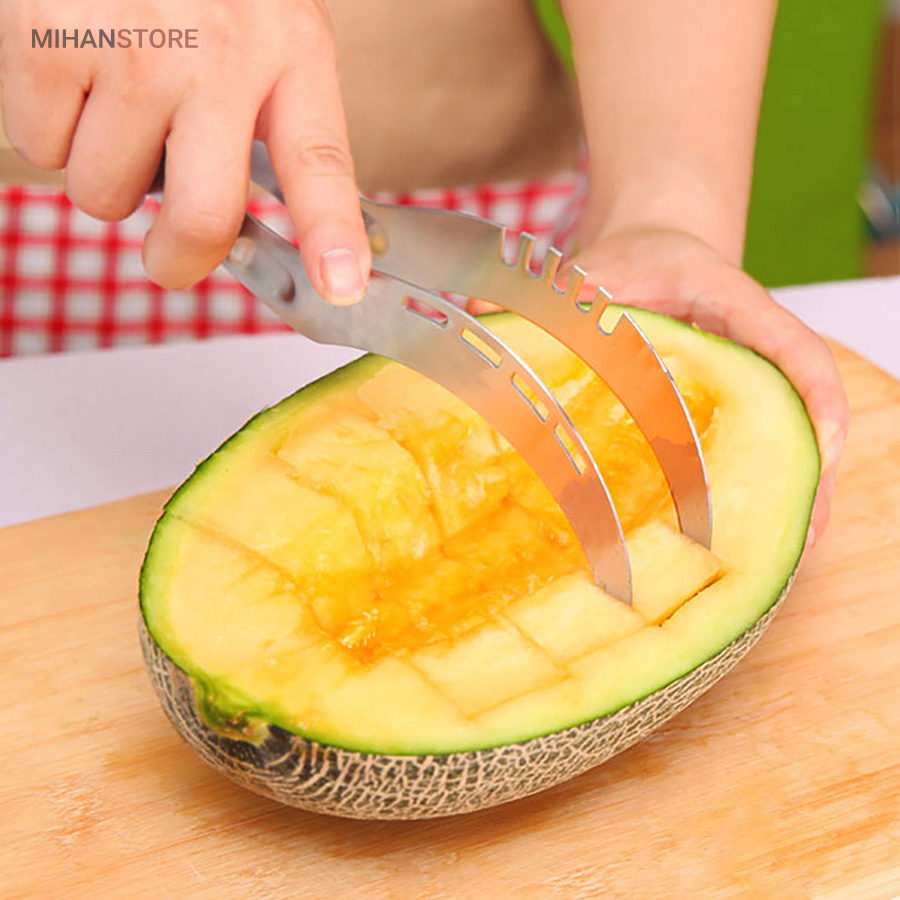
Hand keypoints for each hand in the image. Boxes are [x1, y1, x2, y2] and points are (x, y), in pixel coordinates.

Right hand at [0, 0, 369, 302]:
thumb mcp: (264, 31)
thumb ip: (268, 123)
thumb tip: (236, 232)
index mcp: (288, 53)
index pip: (320, 162)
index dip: (331, 235)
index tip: (342, 285)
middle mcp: (217, 54)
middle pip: (200, 220)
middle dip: (177, 262)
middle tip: (168, 257)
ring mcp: (131, 49)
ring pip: (104, 196)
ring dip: (103, 174)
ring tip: (114, 108)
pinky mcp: (47, 38)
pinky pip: (38, 150)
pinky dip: (48, 131)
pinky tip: (71, 76)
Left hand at [570, 227, 848, 547]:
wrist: (658, 251)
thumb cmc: (633, 261)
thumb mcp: (594, 269)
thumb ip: (549, 296)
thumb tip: (477, 322)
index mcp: (736, 305)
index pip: (794, 351)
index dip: (816, 402)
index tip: (825, 450)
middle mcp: (755, 349)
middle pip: (804, 414)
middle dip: (808, 478)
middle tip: (799, 541)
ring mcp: (751, 382)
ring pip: (785, 441)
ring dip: (785, 499)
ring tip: (775, 563)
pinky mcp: (735, 406)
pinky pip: (754, 448)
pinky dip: (752, 494)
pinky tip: (734, 541)